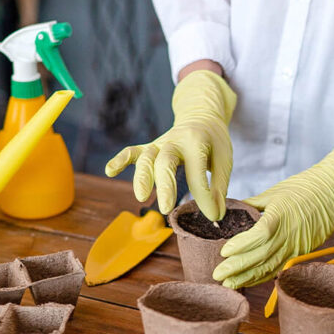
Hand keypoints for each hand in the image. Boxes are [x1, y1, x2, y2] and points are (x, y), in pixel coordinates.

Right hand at [105, 69, 235, 220]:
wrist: (201, 117)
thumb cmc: (214, 143)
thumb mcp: (224, 160)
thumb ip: (219, 188)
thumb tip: (216, 217)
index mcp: (197, 143)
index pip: (198, 174)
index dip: (205, 198)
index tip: (213, 216)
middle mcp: (175, 141)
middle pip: (166, 161)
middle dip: (165, 185)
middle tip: (166, 208)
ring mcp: (159, 144)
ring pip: (146, 157)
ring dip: (141, 177)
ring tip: (141, 197)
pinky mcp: (150, 148)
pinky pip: (133, 152)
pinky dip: (120, 160)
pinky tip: (110, 171)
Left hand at [213, 129, 333, 287]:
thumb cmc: (304, 187)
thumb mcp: (274, 192)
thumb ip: (251, 205)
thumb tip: (229, 211)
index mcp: (281, 215)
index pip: (259, 235)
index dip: (241, 246)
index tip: (223, 251)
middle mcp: (289, 235)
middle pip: (262, 256)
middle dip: (238, 269)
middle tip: (217, 276)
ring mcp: (297, 246)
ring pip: (270, 267)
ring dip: (247, 278)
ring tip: (228, 284)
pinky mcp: (302, 253)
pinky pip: (279, 268)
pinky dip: (262, 277)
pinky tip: (248, 281)